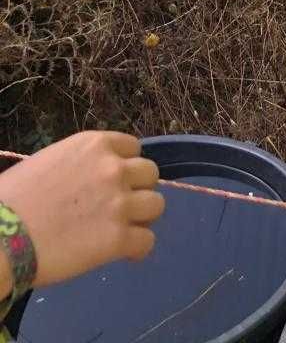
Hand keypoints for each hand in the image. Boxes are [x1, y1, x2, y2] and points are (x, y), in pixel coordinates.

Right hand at [0, 132, 164, 287]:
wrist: (0, 237)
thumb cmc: (11, 199)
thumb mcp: (48, 162)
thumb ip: (78, 165)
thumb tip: (86, 179)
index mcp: (94, 145)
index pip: (132, 147)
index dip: (125, 165)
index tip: (116, 181)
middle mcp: (113, 169)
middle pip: (149, 174)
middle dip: (138, 189)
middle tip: (120, 206)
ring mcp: (119, 203)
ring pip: (156, 205)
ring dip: (142, 217)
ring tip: (125, 230)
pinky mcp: (118, 238)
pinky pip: (147, 242)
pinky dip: (138, 249)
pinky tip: (125, 254)